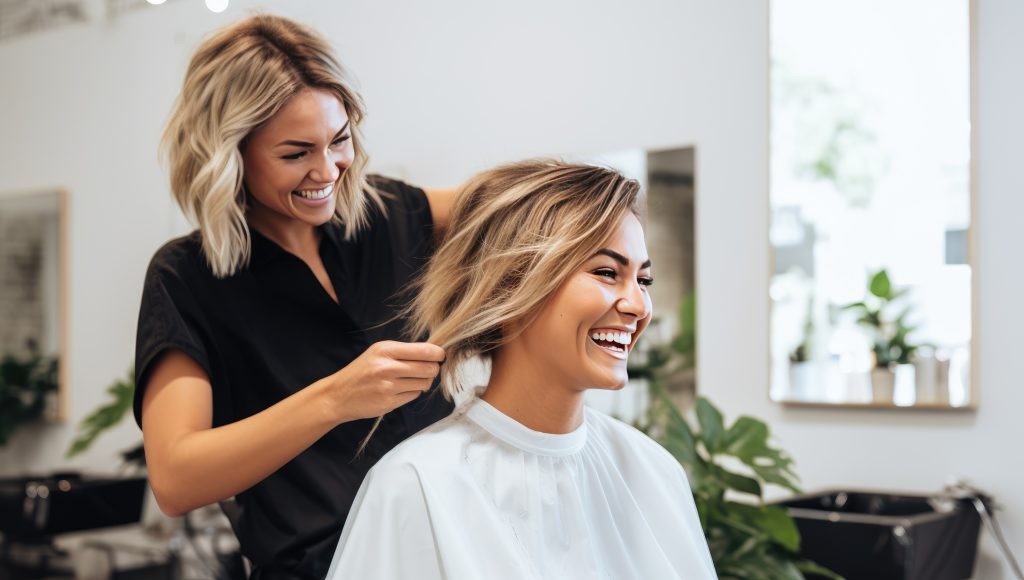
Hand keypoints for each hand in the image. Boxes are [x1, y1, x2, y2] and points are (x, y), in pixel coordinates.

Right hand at [320, 341, 444, 423]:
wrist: (338, 395)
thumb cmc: (361, 371)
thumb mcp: (378, 353)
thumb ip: (404, 351)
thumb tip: (434, 353)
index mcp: (385, 349)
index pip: (424, 350)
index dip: (438, 354)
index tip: (440, 356)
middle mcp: (387, 367)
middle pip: (429, 368)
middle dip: (433, 369)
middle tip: (429, 369)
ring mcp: (388, 386)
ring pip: (424, 383)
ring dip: (423, 382)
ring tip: (410, 379)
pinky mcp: (389, 402)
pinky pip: (414, 395)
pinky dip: (412, 392)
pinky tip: (400, 389)